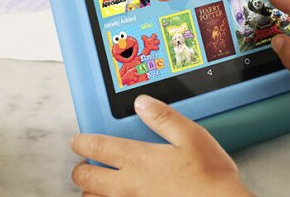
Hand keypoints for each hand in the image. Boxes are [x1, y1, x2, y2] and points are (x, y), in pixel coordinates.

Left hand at [71, 95, 253, 196]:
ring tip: (98, 186)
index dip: (81, 142)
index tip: (80, 141)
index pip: (95, 148)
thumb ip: (163, 117)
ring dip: (90, 192)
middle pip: (84, 178)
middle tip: (86, 164)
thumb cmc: (209, 177)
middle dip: (80, 170)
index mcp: (138, 159)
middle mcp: (128, 185)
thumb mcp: (191, 136)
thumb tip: (142, 103)